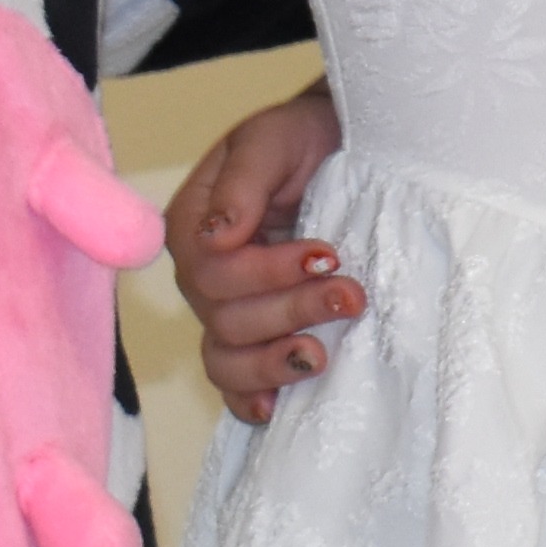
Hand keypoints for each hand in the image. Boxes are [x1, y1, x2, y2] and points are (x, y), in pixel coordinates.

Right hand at [171, 80, 359, 420]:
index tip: (327, 252)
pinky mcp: (260, 336)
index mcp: (193, 226)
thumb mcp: (274, 139)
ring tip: (321, 357)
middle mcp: (203, 277)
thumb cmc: (304, 138)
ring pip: (227, 359)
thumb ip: (244, 182)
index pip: (214, 271)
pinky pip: (237, 383)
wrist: (343, 150)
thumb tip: (218, 236)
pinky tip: (276, 408)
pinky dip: (251, 398)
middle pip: (226, 318)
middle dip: (291, 311)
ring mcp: (228, 312)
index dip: (268, 272)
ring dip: (275, 362)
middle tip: (351, 295)